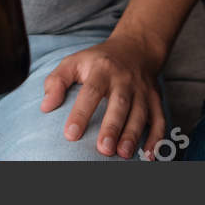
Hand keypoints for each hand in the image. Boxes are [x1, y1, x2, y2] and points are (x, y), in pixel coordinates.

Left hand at [41, 34, 166, 158]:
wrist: (135, 48)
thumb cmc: (98, 61)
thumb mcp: (74, 61)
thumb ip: (56, 81)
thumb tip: (45, 106)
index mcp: (102, 70)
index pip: (91, 91)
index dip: (81, 113)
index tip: (70, 134)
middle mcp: (124, 79)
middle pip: (120, 103)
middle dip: (113, 127)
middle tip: (103, 149)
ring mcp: (142, 90)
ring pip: (140, 113)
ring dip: (133, 135)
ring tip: (123, 154)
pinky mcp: (155, 99)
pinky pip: (159, 119)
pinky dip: (157, 138)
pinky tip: (149, 156)